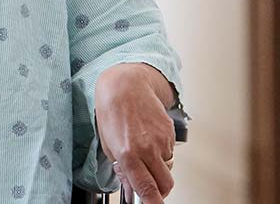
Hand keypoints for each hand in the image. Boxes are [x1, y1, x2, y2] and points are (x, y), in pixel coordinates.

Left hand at [95, 63, 176, 201]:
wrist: (125, 87)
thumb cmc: (112, 115)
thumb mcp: (109, 146)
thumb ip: (123, 170)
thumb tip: (131, 188)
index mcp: (128, 155)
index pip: (146, 188)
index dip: (152, 202)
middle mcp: (147, 150)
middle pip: (165, 184)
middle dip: (160, 190)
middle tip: (149, 186)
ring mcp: (162, 141)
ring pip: (169, 168)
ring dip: (159, 168)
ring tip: (144, 153)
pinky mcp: (170, 133)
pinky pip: (170, 152)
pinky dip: (162, 153)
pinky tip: (149, 140)